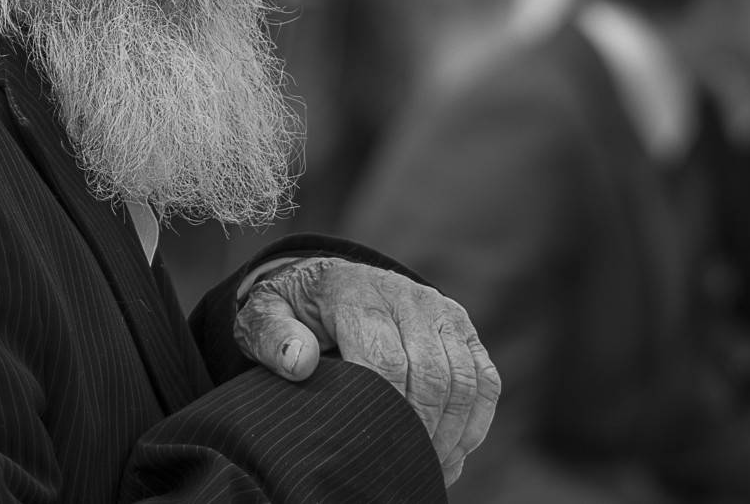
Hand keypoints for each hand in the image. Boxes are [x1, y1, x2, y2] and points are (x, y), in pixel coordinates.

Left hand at [234, 257, 499, 485]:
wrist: (330, 279)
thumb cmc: (294, 309)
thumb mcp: (264, 314)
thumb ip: (272, 336)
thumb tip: (299, 363)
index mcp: (357, 294)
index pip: (385, 359)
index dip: (385, 411)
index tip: (369, 451)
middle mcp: (407, 297)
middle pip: (430, 375)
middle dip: (418, 432)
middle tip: (399, 471)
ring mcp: (441, 311)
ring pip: (464, 381)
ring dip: (449, 434)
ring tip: (425, 470)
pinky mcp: (462, 328)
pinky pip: (485, 381)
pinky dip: (474, 423)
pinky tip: (451, 454)